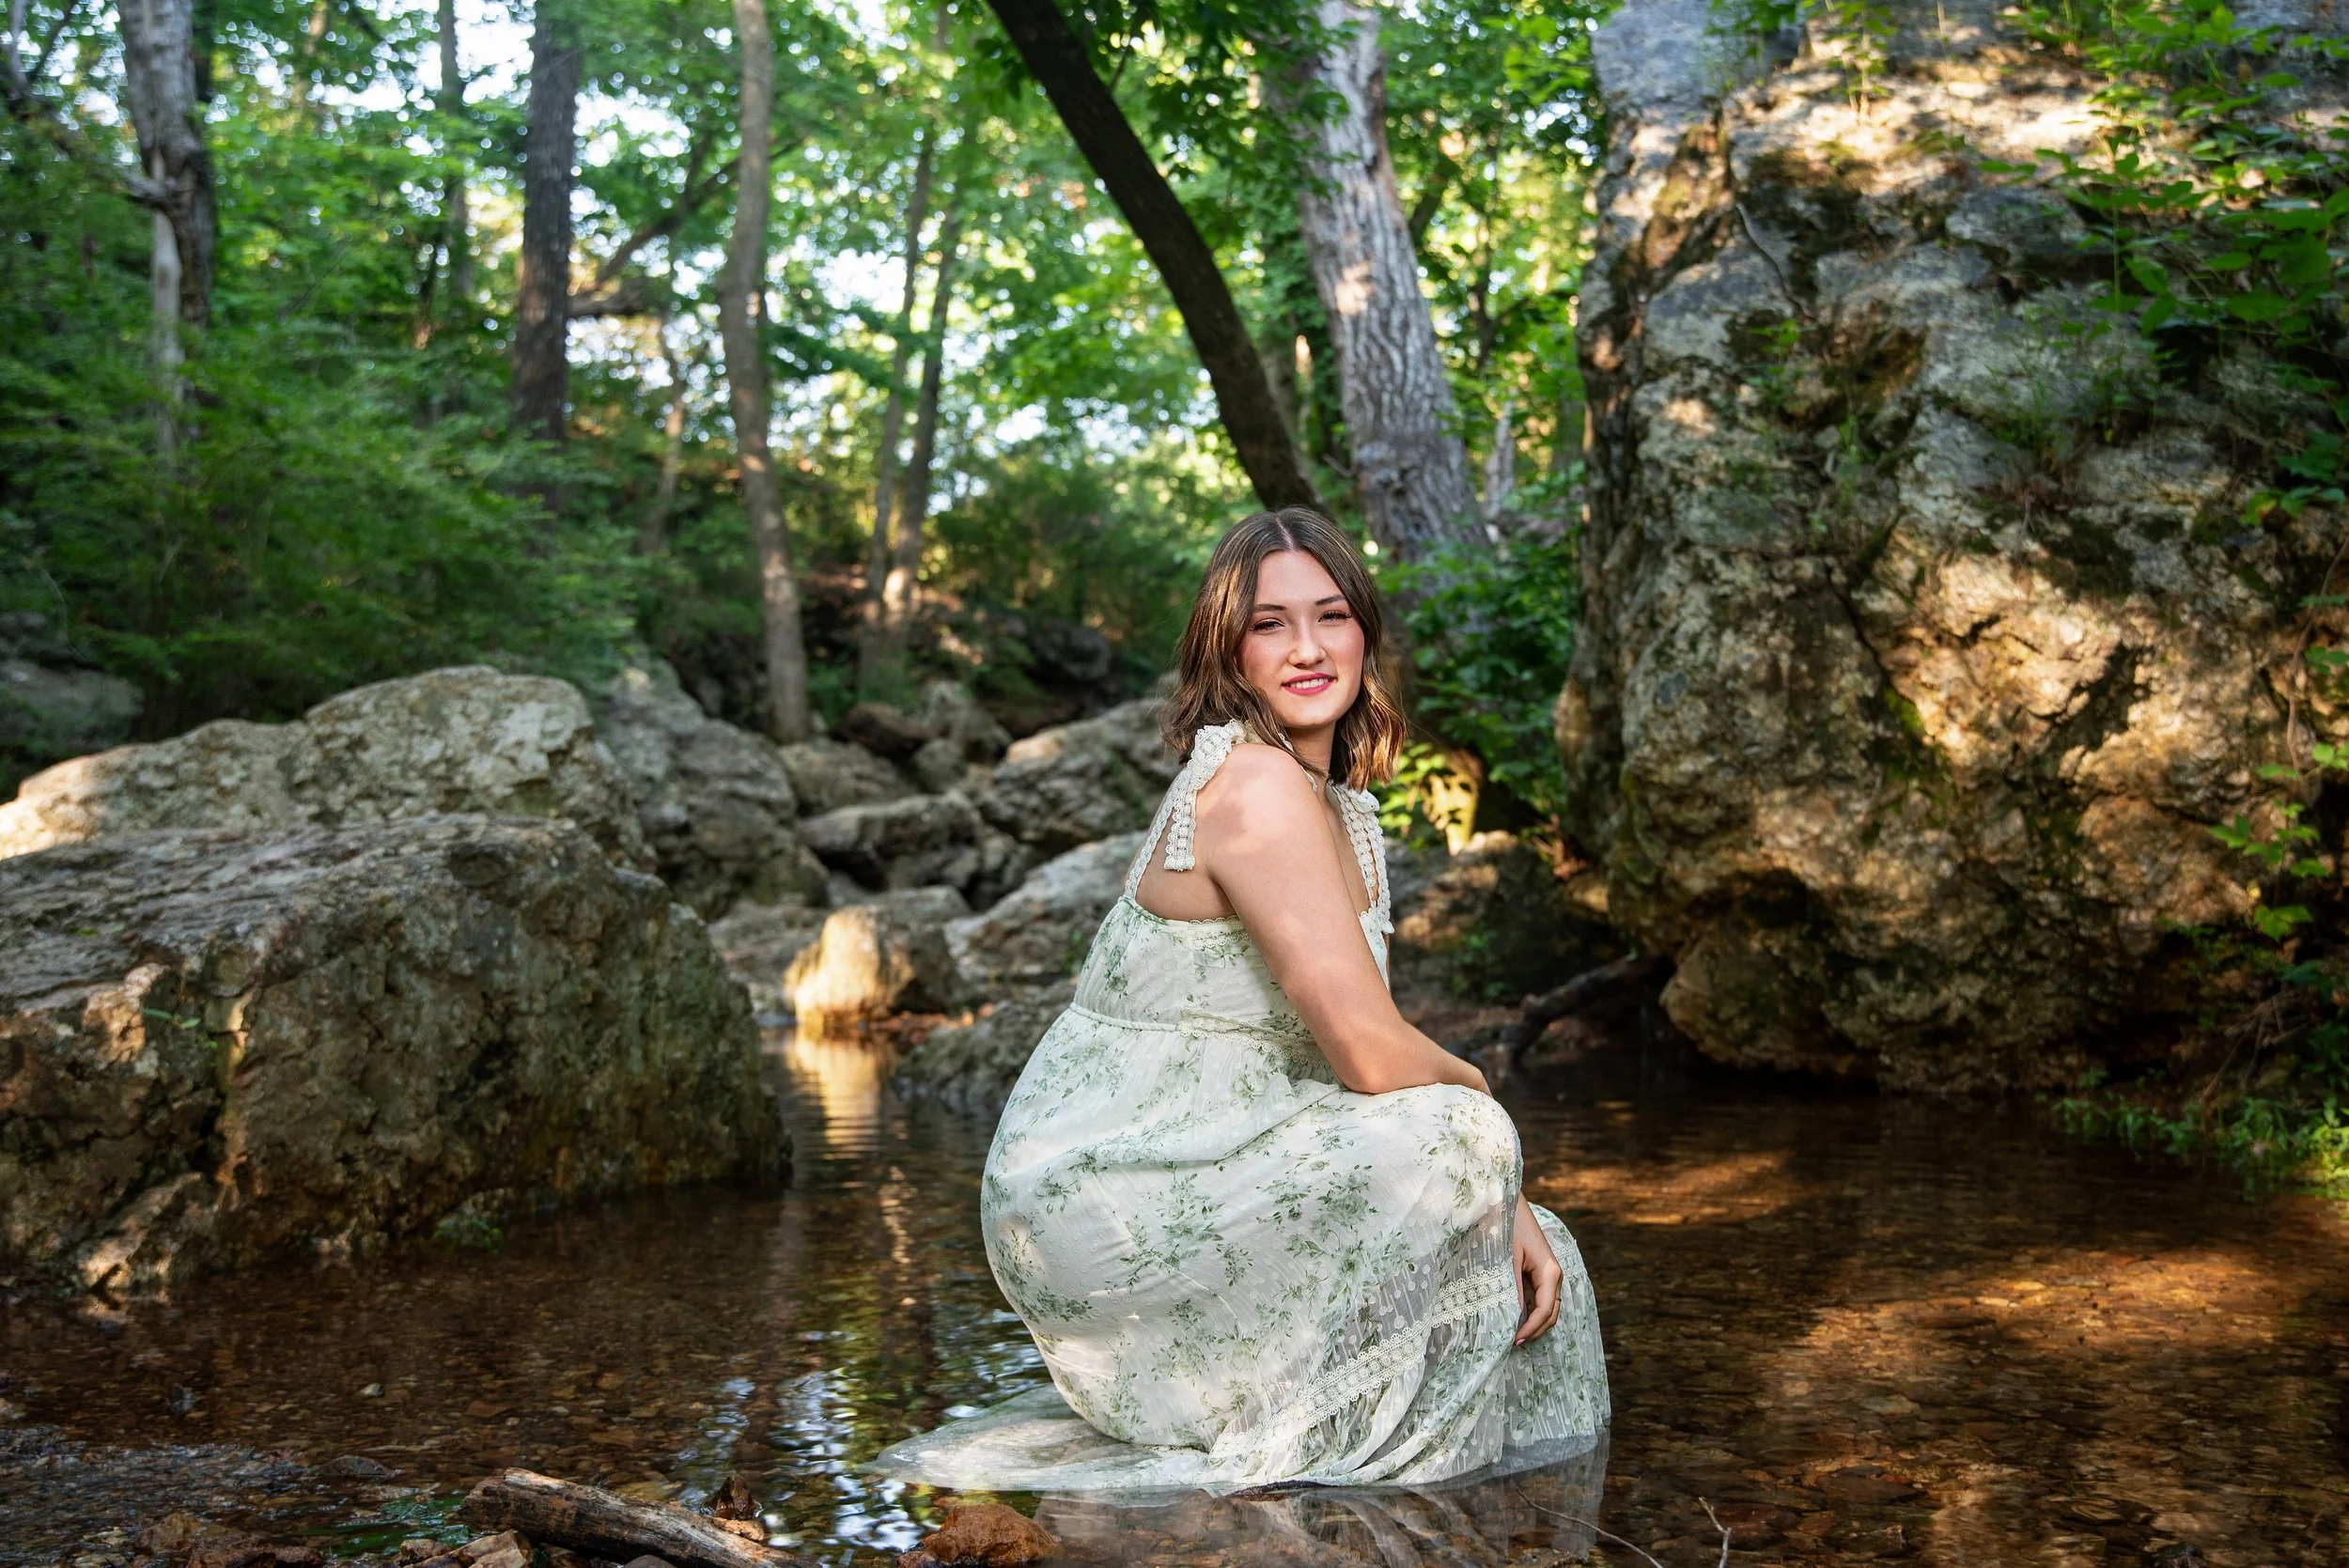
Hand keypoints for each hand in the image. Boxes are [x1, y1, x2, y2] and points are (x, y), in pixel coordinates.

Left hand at [1513, 1195, 1561, 1346]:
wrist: (1506, 1201)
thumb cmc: (1507, 1226)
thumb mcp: (1508, 1258)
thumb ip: (1513, 1288)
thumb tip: (1516, 1317)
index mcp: (1550, 1270)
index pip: (1546, 1310)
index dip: (1531, 1329)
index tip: (1514, 1341)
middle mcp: (1554, 1274)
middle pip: (1551, 1313)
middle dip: (1535, 1331)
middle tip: (1512, 1344)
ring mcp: (1549, 1273)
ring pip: (1548, 1307)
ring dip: (1534, 1324)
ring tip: (1514, 1336)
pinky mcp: (1540, 1271)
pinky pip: (1540, 1298)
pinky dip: (1532, 1312)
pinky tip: (1516, 1318)